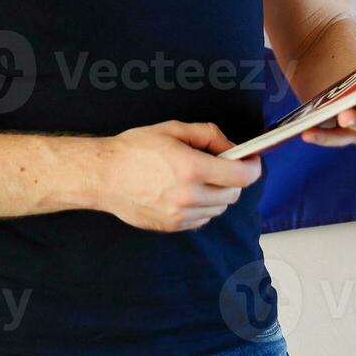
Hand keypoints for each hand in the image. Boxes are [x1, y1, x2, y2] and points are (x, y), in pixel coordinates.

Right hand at [100, 121, 261, 232]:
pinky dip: (203, 207)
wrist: (103, 176)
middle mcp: (189, 196)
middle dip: (234, 179)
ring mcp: (180, 215)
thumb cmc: (134, 150)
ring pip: (219, 209)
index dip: (253, 167)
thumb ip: (209, 135)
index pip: (242, 176)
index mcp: (192, 168)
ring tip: (199, 179)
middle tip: (221, 166)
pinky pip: (202, 219)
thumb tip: (232, 148)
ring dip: (218, 194)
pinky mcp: (172, 226)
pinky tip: (186, 192)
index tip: (252, 160)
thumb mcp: (173, 129)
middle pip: (233, 194)